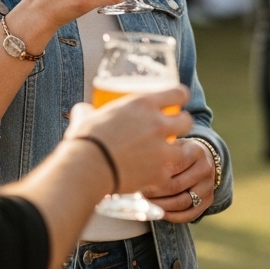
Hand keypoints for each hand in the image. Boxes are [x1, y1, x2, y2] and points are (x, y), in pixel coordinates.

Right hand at [66, 85, 192, 191]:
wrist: (86, 168)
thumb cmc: (84, 140)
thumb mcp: (87, 116)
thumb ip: (89, 111)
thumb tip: (83, 111)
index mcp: (144, 104)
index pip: (178, 93)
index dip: (180, 97)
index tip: (177, 102)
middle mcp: (158, 124)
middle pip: (187, 120)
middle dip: (181, 124)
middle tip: (172, 129)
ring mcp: (161, 150)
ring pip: (184, 148)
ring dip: (176, 151)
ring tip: (166, 155)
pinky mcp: (159, 173)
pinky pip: (168, 173)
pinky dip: (161, 175)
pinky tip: (152, 175)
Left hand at [143, 138, 215, 221]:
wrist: (201, 159)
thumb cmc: (178, 151)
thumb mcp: (172, 145)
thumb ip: (159, 151)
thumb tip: (137, 160)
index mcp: (196, 151)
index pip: (173, 166)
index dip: (154, 174)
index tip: (137, 180)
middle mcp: (206, 168)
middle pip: (177, 186)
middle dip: (154, 193)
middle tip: (136, 196)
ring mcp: (208, 186)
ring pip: (182, 202)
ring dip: (161, 207)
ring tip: (144, 206)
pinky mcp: (208, 200)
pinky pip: (189, 214)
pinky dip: (171, 217)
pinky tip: (157, 213)